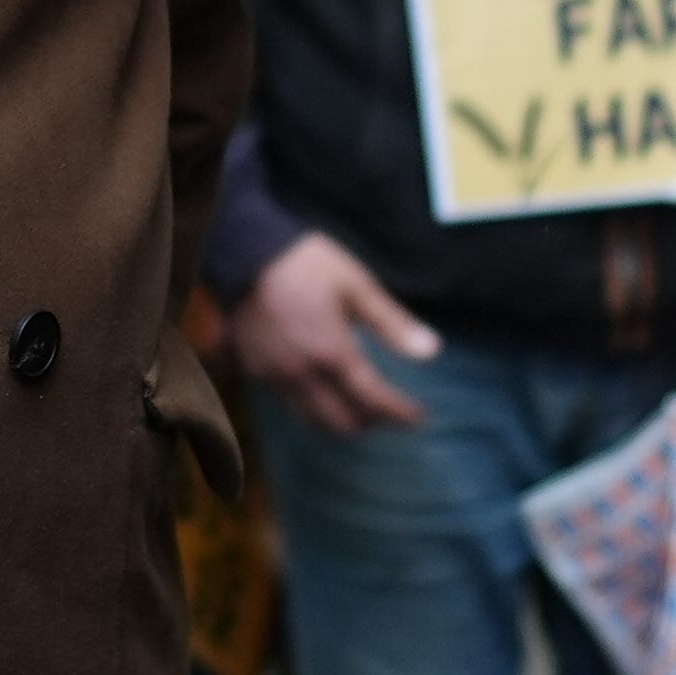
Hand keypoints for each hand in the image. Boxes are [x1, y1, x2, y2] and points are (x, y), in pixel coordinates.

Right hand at [234, 231, 435, 433]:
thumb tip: (432, 350)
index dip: (400, 413)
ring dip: (341, 418)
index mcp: (331, 351)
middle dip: (371, 420)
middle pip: (343, 423)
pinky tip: (324, 386)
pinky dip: (314, 406)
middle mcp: (302, 373)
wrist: (243, 251)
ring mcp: (275, 376)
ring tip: (359, 401)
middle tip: (388, 406)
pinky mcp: (255, 371)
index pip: (373, 399)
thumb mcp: (357, 285)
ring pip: (314, 421)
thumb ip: (393, 324)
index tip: (419, 416)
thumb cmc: (306, 264)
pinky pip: (290, 405)